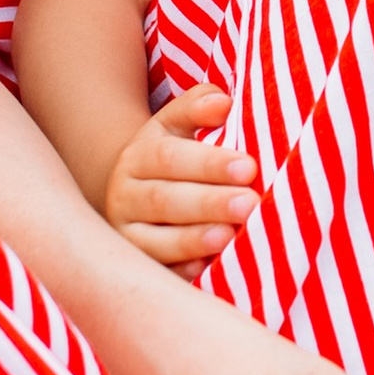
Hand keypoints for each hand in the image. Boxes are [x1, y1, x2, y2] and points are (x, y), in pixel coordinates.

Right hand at [101, 85, 259, 275]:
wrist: (133, 196)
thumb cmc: (172, 158)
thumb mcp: (176, 126)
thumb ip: (197, 108)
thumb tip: (222, 102)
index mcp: (137, 158)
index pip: (170, 158)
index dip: (208, 163)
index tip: (248, 166)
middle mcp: (124, 197)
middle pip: (164, 201)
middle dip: (209, 203)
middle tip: (250, 203)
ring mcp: (127, 237)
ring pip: (155, 241)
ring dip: (193, 240)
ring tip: (229, 236)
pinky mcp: (138, 267)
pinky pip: (157, 272)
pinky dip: (181, 272)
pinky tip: (207, 268)